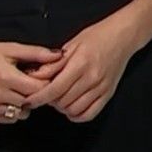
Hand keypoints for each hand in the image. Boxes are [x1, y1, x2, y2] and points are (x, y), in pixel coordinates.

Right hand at [0, 38, 63, 123]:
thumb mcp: (11, 48)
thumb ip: (36, 54)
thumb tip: (59, 56)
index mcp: (5, 77)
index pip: (37, 90)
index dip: (45, 85)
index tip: (44, 78)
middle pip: (30, 103)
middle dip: (35, 94)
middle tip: (32, 84)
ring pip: (20, 113)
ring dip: (24, 104)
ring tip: (19, 90)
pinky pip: (7, 118)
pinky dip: (12, 110)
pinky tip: (8, 97)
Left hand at [19, 14, 141, 121]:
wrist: (122, 36)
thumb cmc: (96, 37)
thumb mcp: (71, 44)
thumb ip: (53, 63)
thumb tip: (34, 77)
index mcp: (80, 64)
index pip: (54, 89)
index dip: (38, 98)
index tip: (29, 101)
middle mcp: (92, 78)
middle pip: (62, 102)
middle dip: (49, 102)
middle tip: (46, 95)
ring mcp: (101, 87)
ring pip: (74, 110)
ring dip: (62, 108)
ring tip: (59, 99)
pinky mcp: (108, 94)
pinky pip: (90, 114)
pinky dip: (77, 115)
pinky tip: (72, 107)